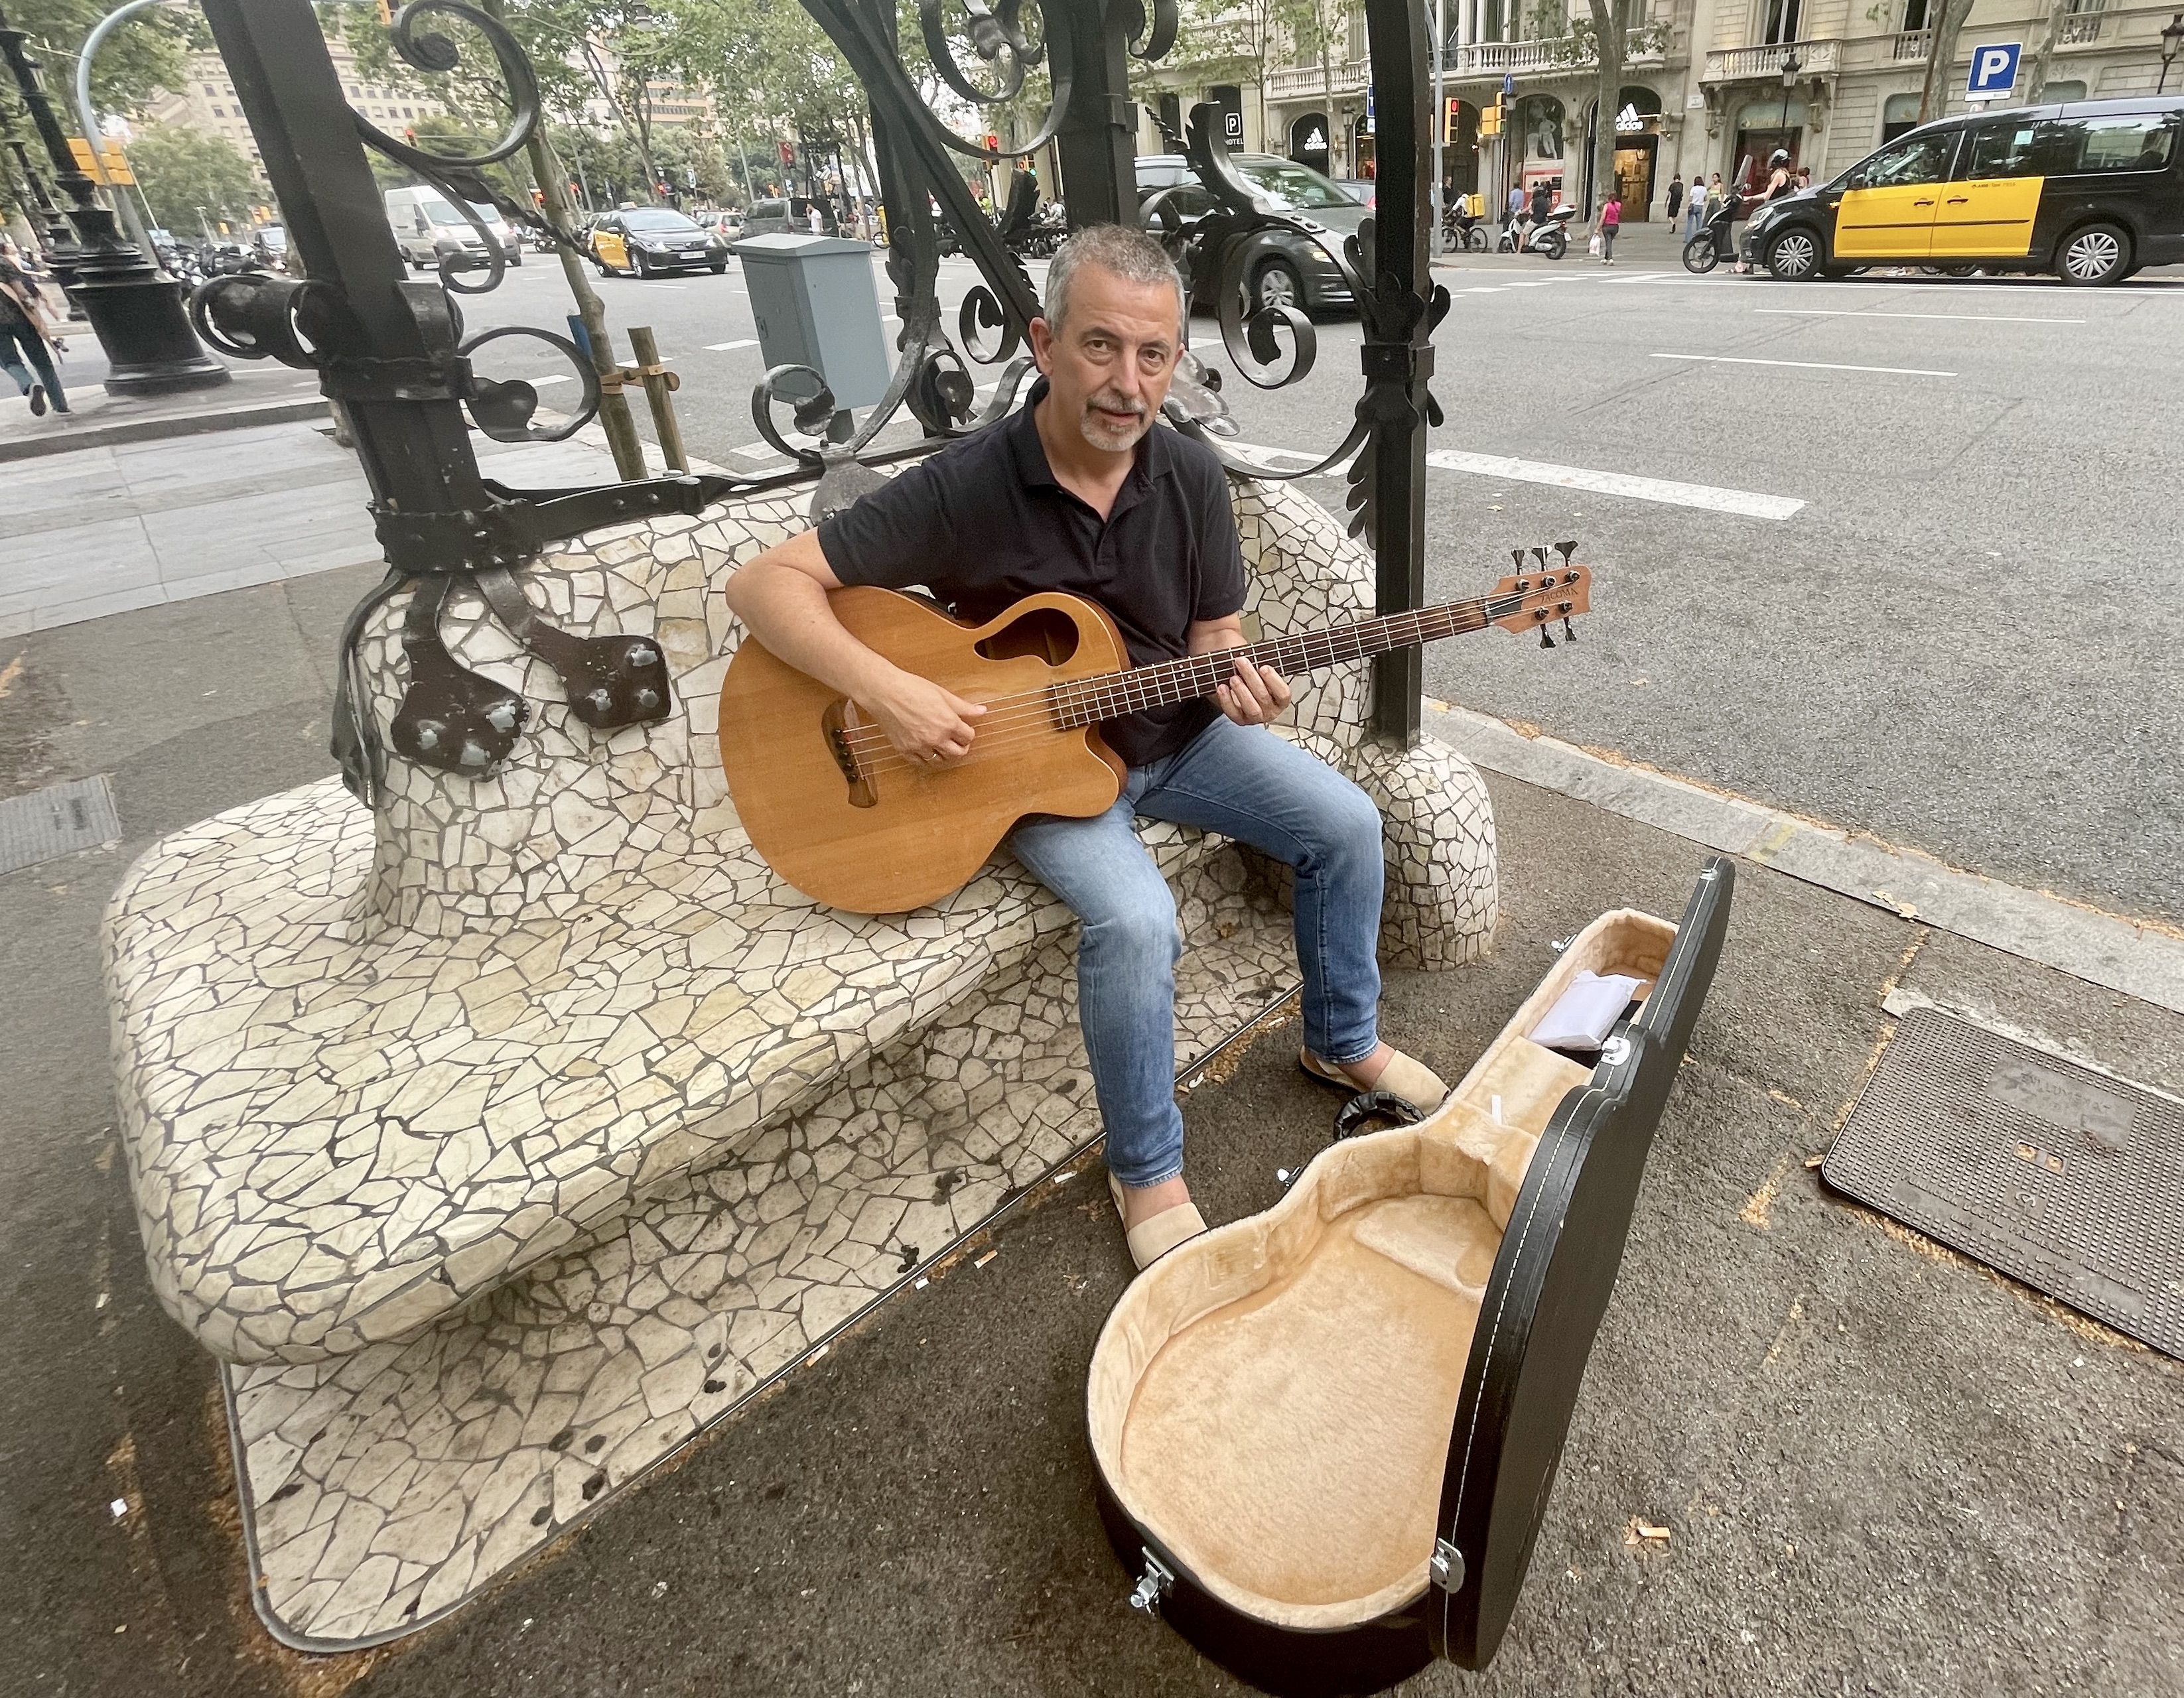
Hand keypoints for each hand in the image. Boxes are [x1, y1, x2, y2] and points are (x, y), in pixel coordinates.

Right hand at [866, 670, 985, 764]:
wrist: (885, 691)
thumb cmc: (911, 688)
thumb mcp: (942, 694)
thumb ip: (963, 707)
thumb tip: (981, 711)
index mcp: (948, 723)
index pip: (968, 737)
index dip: (968, 733)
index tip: (964, 730)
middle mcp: (936, 737)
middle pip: (958, 753)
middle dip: (961, 747)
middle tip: (957, 742)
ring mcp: (920, 746)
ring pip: (940, 760)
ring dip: (944, 754)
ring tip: (942, 745)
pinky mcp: (905, 750)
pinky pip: (920, 762)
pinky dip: (925, 758)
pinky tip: (926, 750)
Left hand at [1214, 659, 1290, 726]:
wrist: (1229, 673)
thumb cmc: (1248, 669)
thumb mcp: (1258, 662)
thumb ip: (1261, 660)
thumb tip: (1255, 654)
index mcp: (1280, 698)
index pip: (1283, 693)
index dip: (1273, 681)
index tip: (1263, 667)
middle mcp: (1270, 710)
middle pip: (1264, 697)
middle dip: (1251, 678)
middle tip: (1241, 662)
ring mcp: (1255, 717)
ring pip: (1252, 709)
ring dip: (1242, 691)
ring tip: (1233, 677)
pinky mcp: (1239, 719)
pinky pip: (1234, 713)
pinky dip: (1227, 700)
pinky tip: (1222, 687)